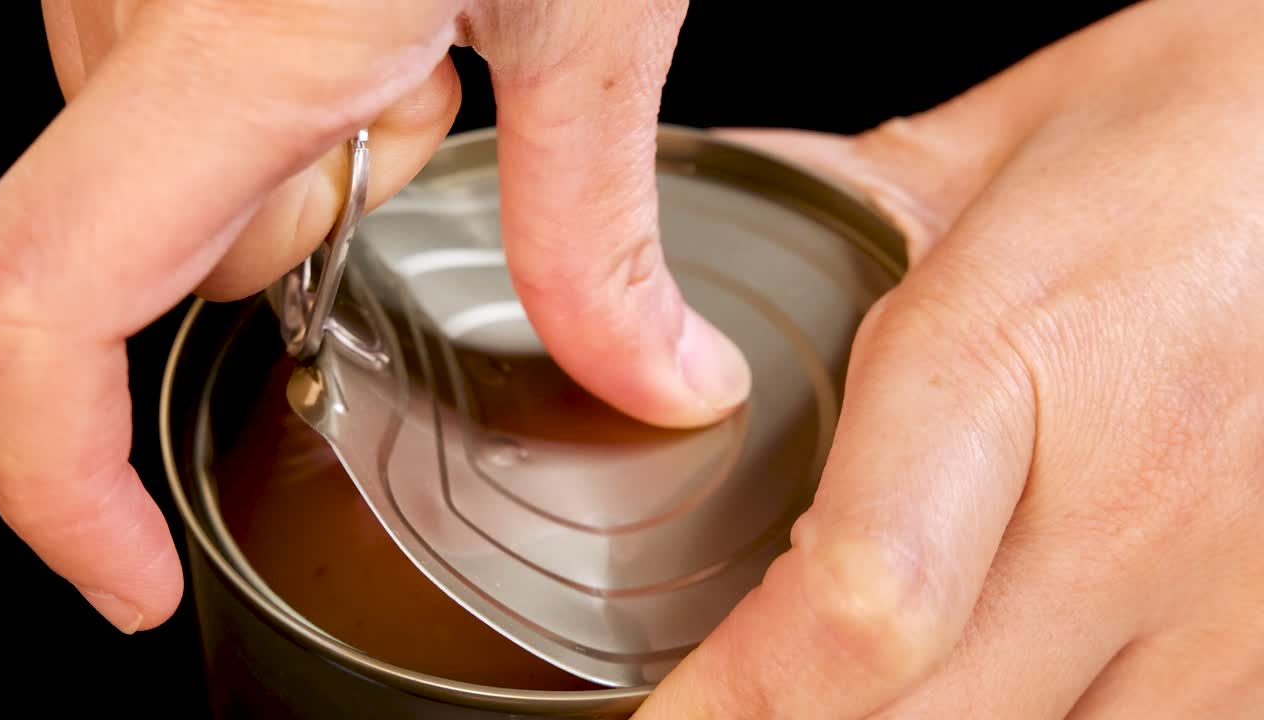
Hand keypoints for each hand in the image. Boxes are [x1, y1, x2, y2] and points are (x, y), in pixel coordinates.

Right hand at [0, 0, 747, 634]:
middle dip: (295, 250)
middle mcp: (137, 5)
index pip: (45, 303)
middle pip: (155, 247)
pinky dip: (281, 99)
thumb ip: (598, 223)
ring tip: (415, 53)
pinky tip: (376, 21)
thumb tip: (660, 383)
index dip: (50, 477)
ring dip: (299, 166)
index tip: (125, 579)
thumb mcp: (594, 10)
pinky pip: (182, 84)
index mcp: (232, 40)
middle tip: (421, 133)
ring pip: (179, 168)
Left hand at [635, 0, 1263, 716]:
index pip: (861, 602)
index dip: (740, 699)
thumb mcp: (978, 151)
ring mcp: (1230, 602)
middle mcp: (1140, 508)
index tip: (671, 719)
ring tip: (854, 678)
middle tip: (741, 701)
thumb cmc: (1187, 132)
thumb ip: (815, 228)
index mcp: (1015, 355)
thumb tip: (683, 287)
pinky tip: (984, 670)